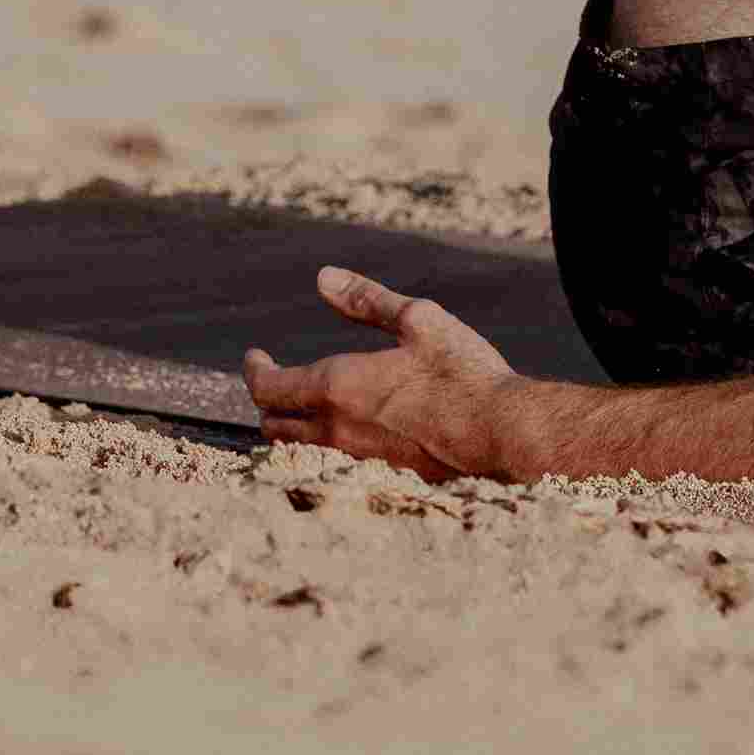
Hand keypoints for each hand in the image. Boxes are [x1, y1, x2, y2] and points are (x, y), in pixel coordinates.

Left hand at [245, 266, 522, 480]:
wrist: (498, 434)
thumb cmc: (460, 372)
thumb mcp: (418, 320)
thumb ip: (367, 300)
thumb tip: (324, 278)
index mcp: (336, 386)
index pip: (267, 388)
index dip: (255, 371)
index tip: (255, 356)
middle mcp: (334, 429)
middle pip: (274, 423)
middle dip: (267, 399)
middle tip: (275, 379)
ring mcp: (353, 459)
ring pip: (297, 448)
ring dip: (289, 425)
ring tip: (301, 405)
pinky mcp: (374, 476)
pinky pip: (326, 461)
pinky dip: (317, 444)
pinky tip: (341, 429)